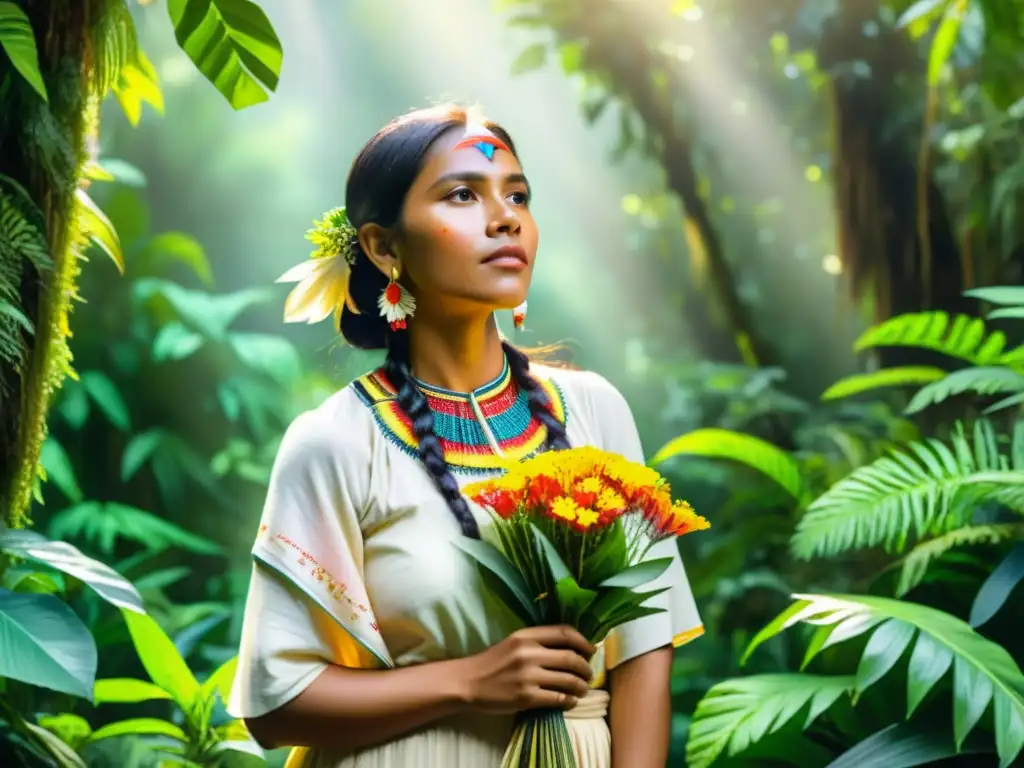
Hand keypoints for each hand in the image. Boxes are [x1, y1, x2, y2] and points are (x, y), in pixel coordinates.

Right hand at [455, 625, 596, 713]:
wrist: (468, 682)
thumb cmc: (492, 662)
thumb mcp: (514, 643)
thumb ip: (538, 642)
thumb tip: (571, 647)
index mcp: (526, 635)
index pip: (565, 632)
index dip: (584, 641)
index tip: (591, 650)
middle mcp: (529, 653)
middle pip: (571, 658)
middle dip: (586, 668)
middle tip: (589, 674)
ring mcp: (528, 676)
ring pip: (568, 680)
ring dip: (581, 686)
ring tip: (582, 689)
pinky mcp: (526, 697)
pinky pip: (558, 698)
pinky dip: (569, 700)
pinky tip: (570, 701)